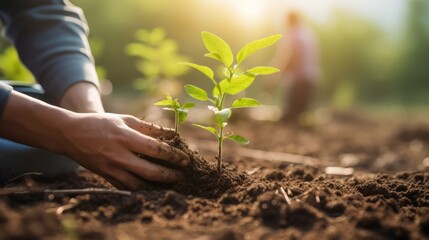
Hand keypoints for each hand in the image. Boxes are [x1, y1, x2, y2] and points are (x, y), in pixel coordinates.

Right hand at [61, 113, 189, 189]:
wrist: (71, 134)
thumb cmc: (101, 123)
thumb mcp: (125, 119)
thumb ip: (149, 127)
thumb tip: (172, 133)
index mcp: (125, 137)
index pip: (156, 150)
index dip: (174, 156)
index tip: (185, 159)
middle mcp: (119, 155)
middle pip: (151, 171)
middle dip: (170, 175)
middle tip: (182, 174)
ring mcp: (112, 169)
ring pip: (140, 184)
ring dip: (158, 185)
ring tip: (170, 181)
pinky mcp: (106, 177)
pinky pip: (128, 187)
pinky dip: (143, 188)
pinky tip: (153, 186)